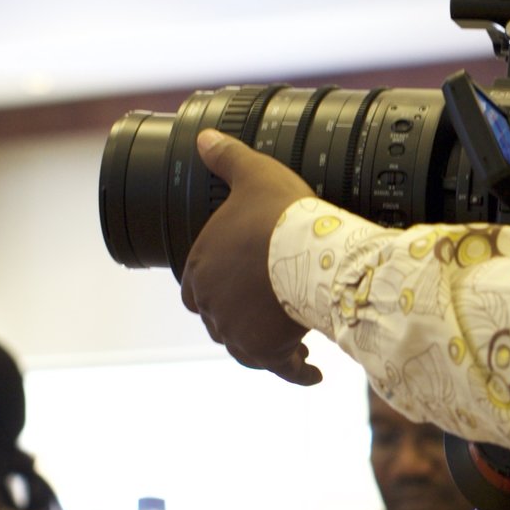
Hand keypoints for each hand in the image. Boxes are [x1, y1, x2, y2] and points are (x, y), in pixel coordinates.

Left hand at [181, 130, 324, 384]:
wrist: (312, 253)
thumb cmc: (280, 215)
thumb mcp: (253, 175)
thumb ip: (228, 158)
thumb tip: (205, 138)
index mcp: (200, 268)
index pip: (196, 290)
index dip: (217, 290)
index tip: (239, 287)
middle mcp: (212, 306)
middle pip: (221, 321)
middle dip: (242, 318)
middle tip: (269, 311)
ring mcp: (238, 332)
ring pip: (248, 347)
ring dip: (267, 345)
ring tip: (293, 342)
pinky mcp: (268, 351)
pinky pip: (283, 368)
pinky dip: (297, 371)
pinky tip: (314, 371)